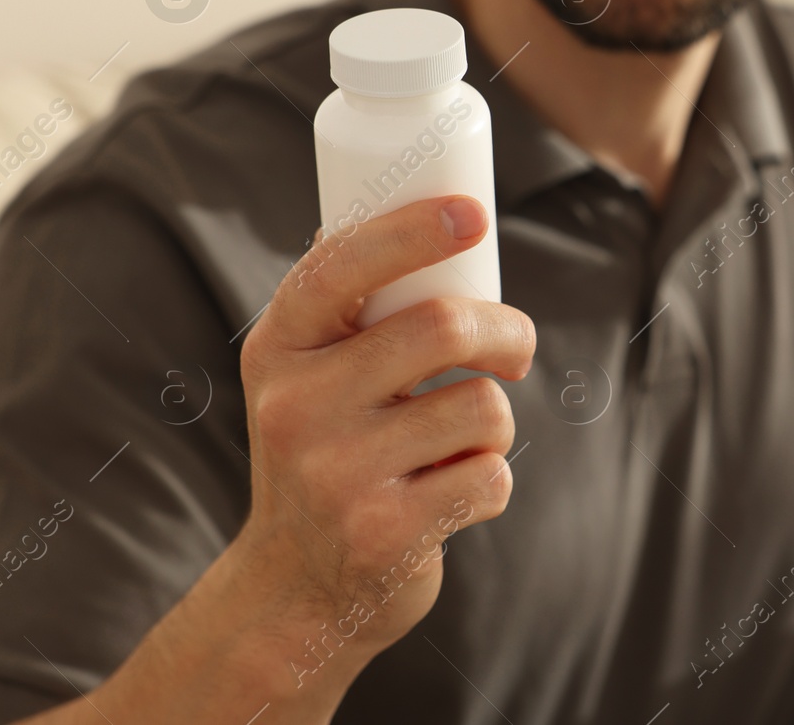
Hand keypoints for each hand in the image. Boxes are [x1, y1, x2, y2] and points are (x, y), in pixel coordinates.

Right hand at [233, 195, 533, 670]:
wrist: (295, 589)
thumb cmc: (326, 453)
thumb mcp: (308, 376)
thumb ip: (351, 308)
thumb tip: (417, 204)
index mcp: (277, 349)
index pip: (341, 265)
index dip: (412, 230)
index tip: (472, 215)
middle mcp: (294, 405)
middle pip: (444, 326)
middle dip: (507, 331)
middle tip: (515, 348)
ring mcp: (335, 474)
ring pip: (483, 407)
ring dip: (494, 424)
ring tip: (454, 446)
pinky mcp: (383, 534)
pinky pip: (491, 477)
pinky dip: (491, 485)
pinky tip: (447, 500)